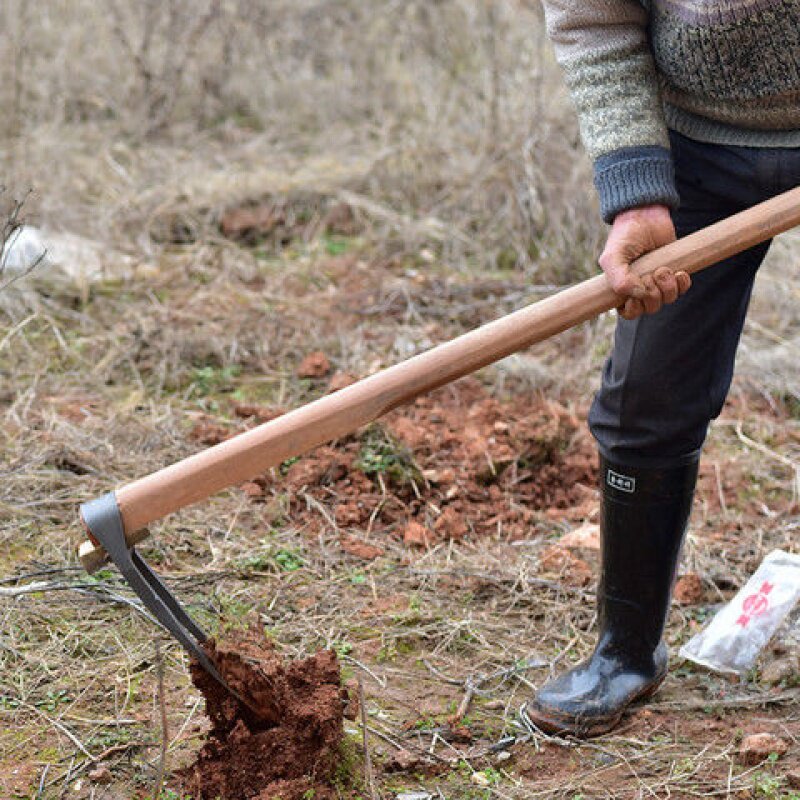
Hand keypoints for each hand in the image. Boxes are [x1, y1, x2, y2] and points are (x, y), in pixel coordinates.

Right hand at [598, 204, 690, 319]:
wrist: (646, 215)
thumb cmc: (625, 236)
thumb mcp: (613, 257)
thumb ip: (618, 279)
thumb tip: (640, 294)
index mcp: (621, 288)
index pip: (629, 313)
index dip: (634, 309)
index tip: (635, 296)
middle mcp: (640, 288)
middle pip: (650, 308)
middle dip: (653, 295)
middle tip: (651, 275)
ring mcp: (658, 282)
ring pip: (667, 300)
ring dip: (668, 287)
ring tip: (663, 269)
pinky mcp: (675, 273)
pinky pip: (682, 290)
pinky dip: (682, 284)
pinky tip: (679, 272)